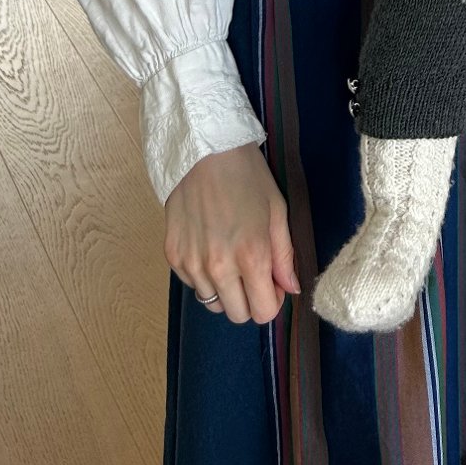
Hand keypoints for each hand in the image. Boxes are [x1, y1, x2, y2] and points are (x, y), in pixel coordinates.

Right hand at [164, 143, 298, 325]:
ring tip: (229, 255)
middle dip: (249, 298)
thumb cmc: (246, 175)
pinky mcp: (173, 257)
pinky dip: (203, 276)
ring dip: (225, 289)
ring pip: (212, 304)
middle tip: (251, 271)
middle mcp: (219, 267)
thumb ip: (285, 255)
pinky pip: (193, 285)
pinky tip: (209, 246)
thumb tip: (291, 289)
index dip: (271, 299)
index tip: (271, 281)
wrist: (204, 149)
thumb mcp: (277, 209)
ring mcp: (192, 264)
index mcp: (252, 256)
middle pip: (237, 315)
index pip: (262, 312)